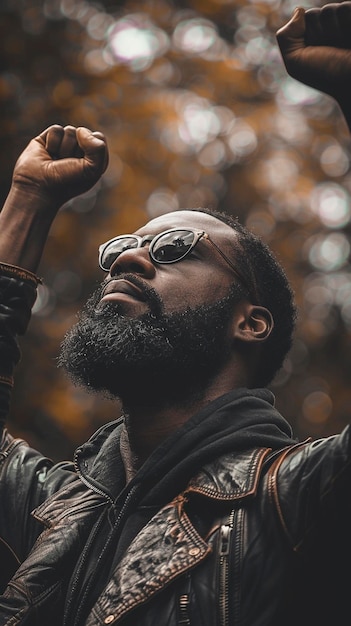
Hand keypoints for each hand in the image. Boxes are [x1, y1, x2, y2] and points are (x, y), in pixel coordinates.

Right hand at [12, 124, 108, 208]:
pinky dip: (53, 142)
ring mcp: (63, 144)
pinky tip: (48, 153)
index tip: (84, 164)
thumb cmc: (68, 183)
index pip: (99, 138)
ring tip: (57, 161)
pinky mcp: (47, 139)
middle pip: (85, 133)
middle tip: (68, 164)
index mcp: (93, 158)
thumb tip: (80, 130)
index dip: (92, 147)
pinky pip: (56, 130)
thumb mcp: (92, 170)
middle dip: (77, 149)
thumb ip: (98, 148)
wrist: (39, 186)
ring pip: (70, 130)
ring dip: (64, 148)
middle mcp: (79, 151)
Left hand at [276, 2, 350, 125]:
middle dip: (318, 32)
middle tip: (330, 51)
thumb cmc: (326, 75)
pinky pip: (346, 7)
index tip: (315, 53)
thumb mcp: (295, 62)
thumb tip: (299, 10)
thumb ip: (286, 37)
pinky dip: (347, 22)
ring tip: (342, 46)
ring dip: (334, 29)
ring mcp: (344, 25)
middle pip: (314, 14)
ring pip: (331, 9)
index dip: (306, 35)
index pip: (302, 20)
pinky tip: (349, 38)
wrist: (350, 83)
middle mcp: (329, 31)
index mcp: (312, 40)